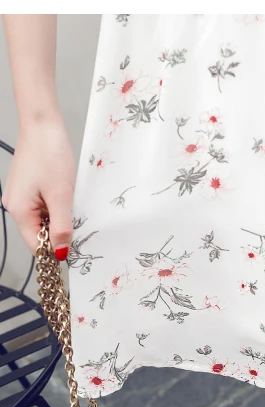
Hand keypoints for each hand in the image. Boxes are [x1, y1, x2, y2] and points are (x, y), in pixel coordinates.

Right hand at [2, 117, 75, 259]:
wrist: (43, 125)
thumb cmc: (50, 156)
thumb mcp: (61, 195)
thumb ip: (61, 226)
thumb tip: (61, 252)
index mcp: (18, 211)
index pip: (35, 245)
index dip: (55, 250)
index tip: (75, 249)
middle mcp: (16, 206)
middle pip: (39, 233)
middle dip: (59, 231)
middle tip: (78, 219)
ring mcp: (22, 196)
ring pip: (44, 219)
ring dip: (60, 216)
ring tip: (71, 201)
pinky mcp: (30, 187)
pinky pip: (45, 206)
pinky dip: (57, 205)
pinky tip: (66, 193)